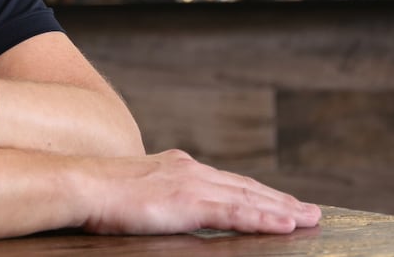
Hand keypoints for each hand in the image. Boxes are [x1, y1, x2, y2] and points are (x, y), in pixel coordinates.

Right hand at [79, 150, 320, 235]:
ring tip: (308, 219)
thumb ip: (159, 198)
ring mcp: (193, 184)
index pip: (228, 182)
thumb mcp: (136, 192)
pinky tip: (285, 225)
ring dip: (282, 209)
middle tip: (310, 211)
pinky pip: (236, 213)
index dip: (257, 193)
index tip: (280, 202)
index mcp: (178, 167)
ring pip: (249, 198)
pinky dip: (264, 218)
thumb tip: (167, 210)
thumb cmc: (98, 194)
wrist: (82, 184)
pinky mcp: (190, 203)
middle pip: (246, 187)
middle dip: (280, 200)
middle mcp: (191, 170)